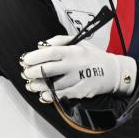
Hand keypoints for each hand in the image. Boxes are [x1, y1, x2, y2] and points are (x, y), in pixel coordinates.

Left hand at [20, 35, 136, 100]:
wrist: (113, 71)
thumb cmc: (93, 56)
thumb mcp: (79, 42)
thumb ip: (59, 41)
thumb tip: (41, 46)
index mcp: (73, 50)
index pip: (49, 52)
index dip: (34, 57)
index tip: (25, 60)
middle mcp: (76, 64)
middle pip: (48, 70)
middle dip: (33, 72)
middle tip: (26, 73)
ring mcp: (79, 78)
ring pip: (54, 85)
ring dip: (39, 86)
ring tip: (31, 85)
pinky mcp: (83, 91)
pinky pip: (64, 95)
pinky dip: (51, 96)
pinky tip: (44, 95)